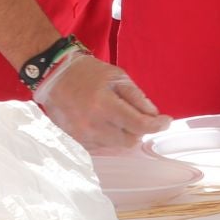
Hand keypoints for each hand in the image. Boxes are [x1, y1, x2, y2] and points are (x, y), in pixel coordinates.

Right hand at [33, 53, 170, 151]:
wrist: (53, 75)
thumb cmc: (87, 73)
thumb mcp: (117, 76)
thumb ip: (137, 97)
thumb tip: (154, 116)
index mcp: (105, 105)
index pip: (140, 125)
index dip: (157, 125)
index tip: (165, 121)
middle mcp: (93, 125)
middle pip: (130, 141)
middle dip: (138, 130)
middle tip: (135, 116)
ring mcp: (82, 135)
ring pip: (116, 146)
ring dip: (122, 133)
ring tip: (113, 115)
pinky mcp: (75, 140)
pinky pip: (101, 146)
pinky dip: (107, 137)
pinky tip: (100, 121)